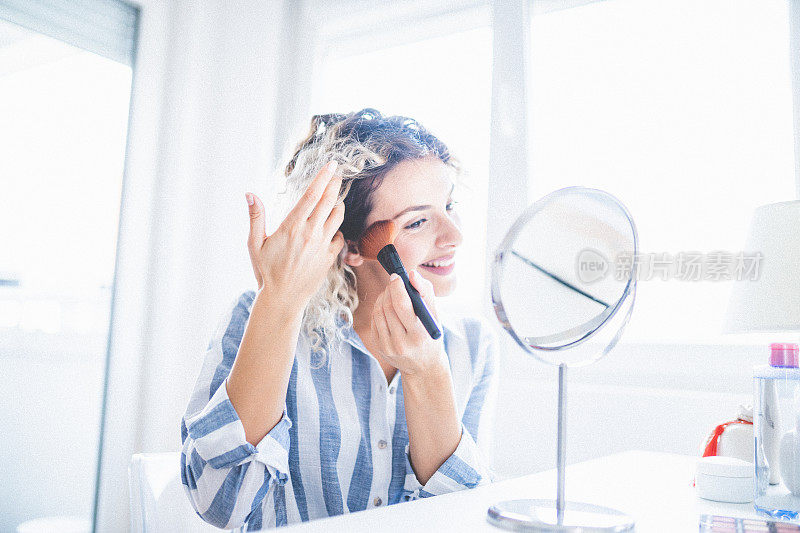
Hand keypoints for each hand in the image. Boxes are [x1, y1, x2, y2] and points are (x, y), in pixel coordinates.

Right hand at [246, 160, 344, 306]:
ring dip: (338, 204)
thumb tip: (250, 193)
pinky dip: (336, 228)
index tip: (331, 165)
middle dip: (335, 184)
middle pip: (329, 201)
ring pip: (337, 217)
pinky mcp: (329, 258)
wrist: (283, 298)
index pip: (312, 196)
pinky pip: (339, 237)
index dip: (323, 177)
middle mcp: (310, 234)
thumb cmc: (266, 271)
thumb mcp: (255, 244)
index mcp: (292, 227)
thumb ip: (256, 217)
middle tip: (337, 173)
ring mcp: (322, 246)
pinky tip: (330, 227)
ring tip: (334, 197)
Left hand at [370, 270, 447, 376]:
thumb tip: (411, 274)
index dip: (397, 287)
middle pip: (388, 307)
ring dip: (383, 297)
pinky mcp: (379, 347)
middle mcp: (402, 343)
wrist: (424, 366)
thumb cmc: (431, 334)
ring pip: (379, 312)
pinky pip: (375, 320)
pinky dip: (379, 308)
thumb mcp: (434, 316)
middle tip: (394, 282)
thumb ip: (425, 292)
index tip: (397, 276)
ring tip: (391, 293)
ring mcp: (388, 347)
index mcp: (419, 335)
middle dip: (390, 290)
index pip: (402, 306)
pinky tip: (387, 306)